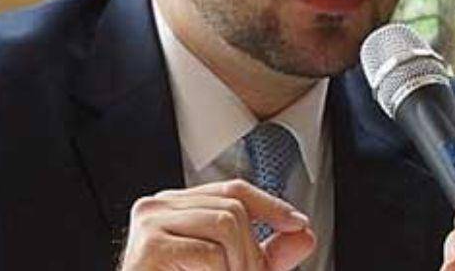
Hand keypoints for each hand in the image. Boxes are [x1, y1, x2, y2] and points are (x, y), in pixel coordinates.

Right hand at [119, 179, 315, 270]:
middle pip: (234, 208)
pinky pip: (211, 254)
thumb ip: (266, 255)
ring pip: (227, 224)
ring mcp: (150, 223)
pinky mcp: (150, 246)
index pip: (232, 190)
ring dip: (240, 267)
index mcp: (175, 207)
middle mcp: (157, 206)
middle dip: (253, 253)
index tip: (297, 223)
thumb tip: (304, 234)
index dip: (270, 205)